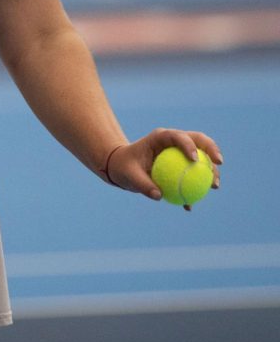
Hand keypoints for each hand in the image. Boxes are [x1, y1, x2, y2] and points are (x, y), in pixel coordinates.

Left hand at [105, 129, 222, 208]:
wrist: (122, 168)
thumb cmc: (123, 166)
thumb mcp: (128, 174)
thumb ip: (142, 184)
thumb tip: (159, 196)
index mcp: (161, 137)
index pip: (179, 136)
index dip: (189, 145)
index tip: (194, 160)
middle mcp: (173, 142)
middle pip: (198, 140)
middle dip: (212, 149)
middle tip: (219, 163)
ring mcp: (180, 153)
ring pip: (202, 157)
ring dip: (211, 170)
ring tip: (215, 186)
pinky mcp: (181, 165)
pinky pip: (194, 175)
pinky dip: (196, 187)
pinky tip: (191, 204)